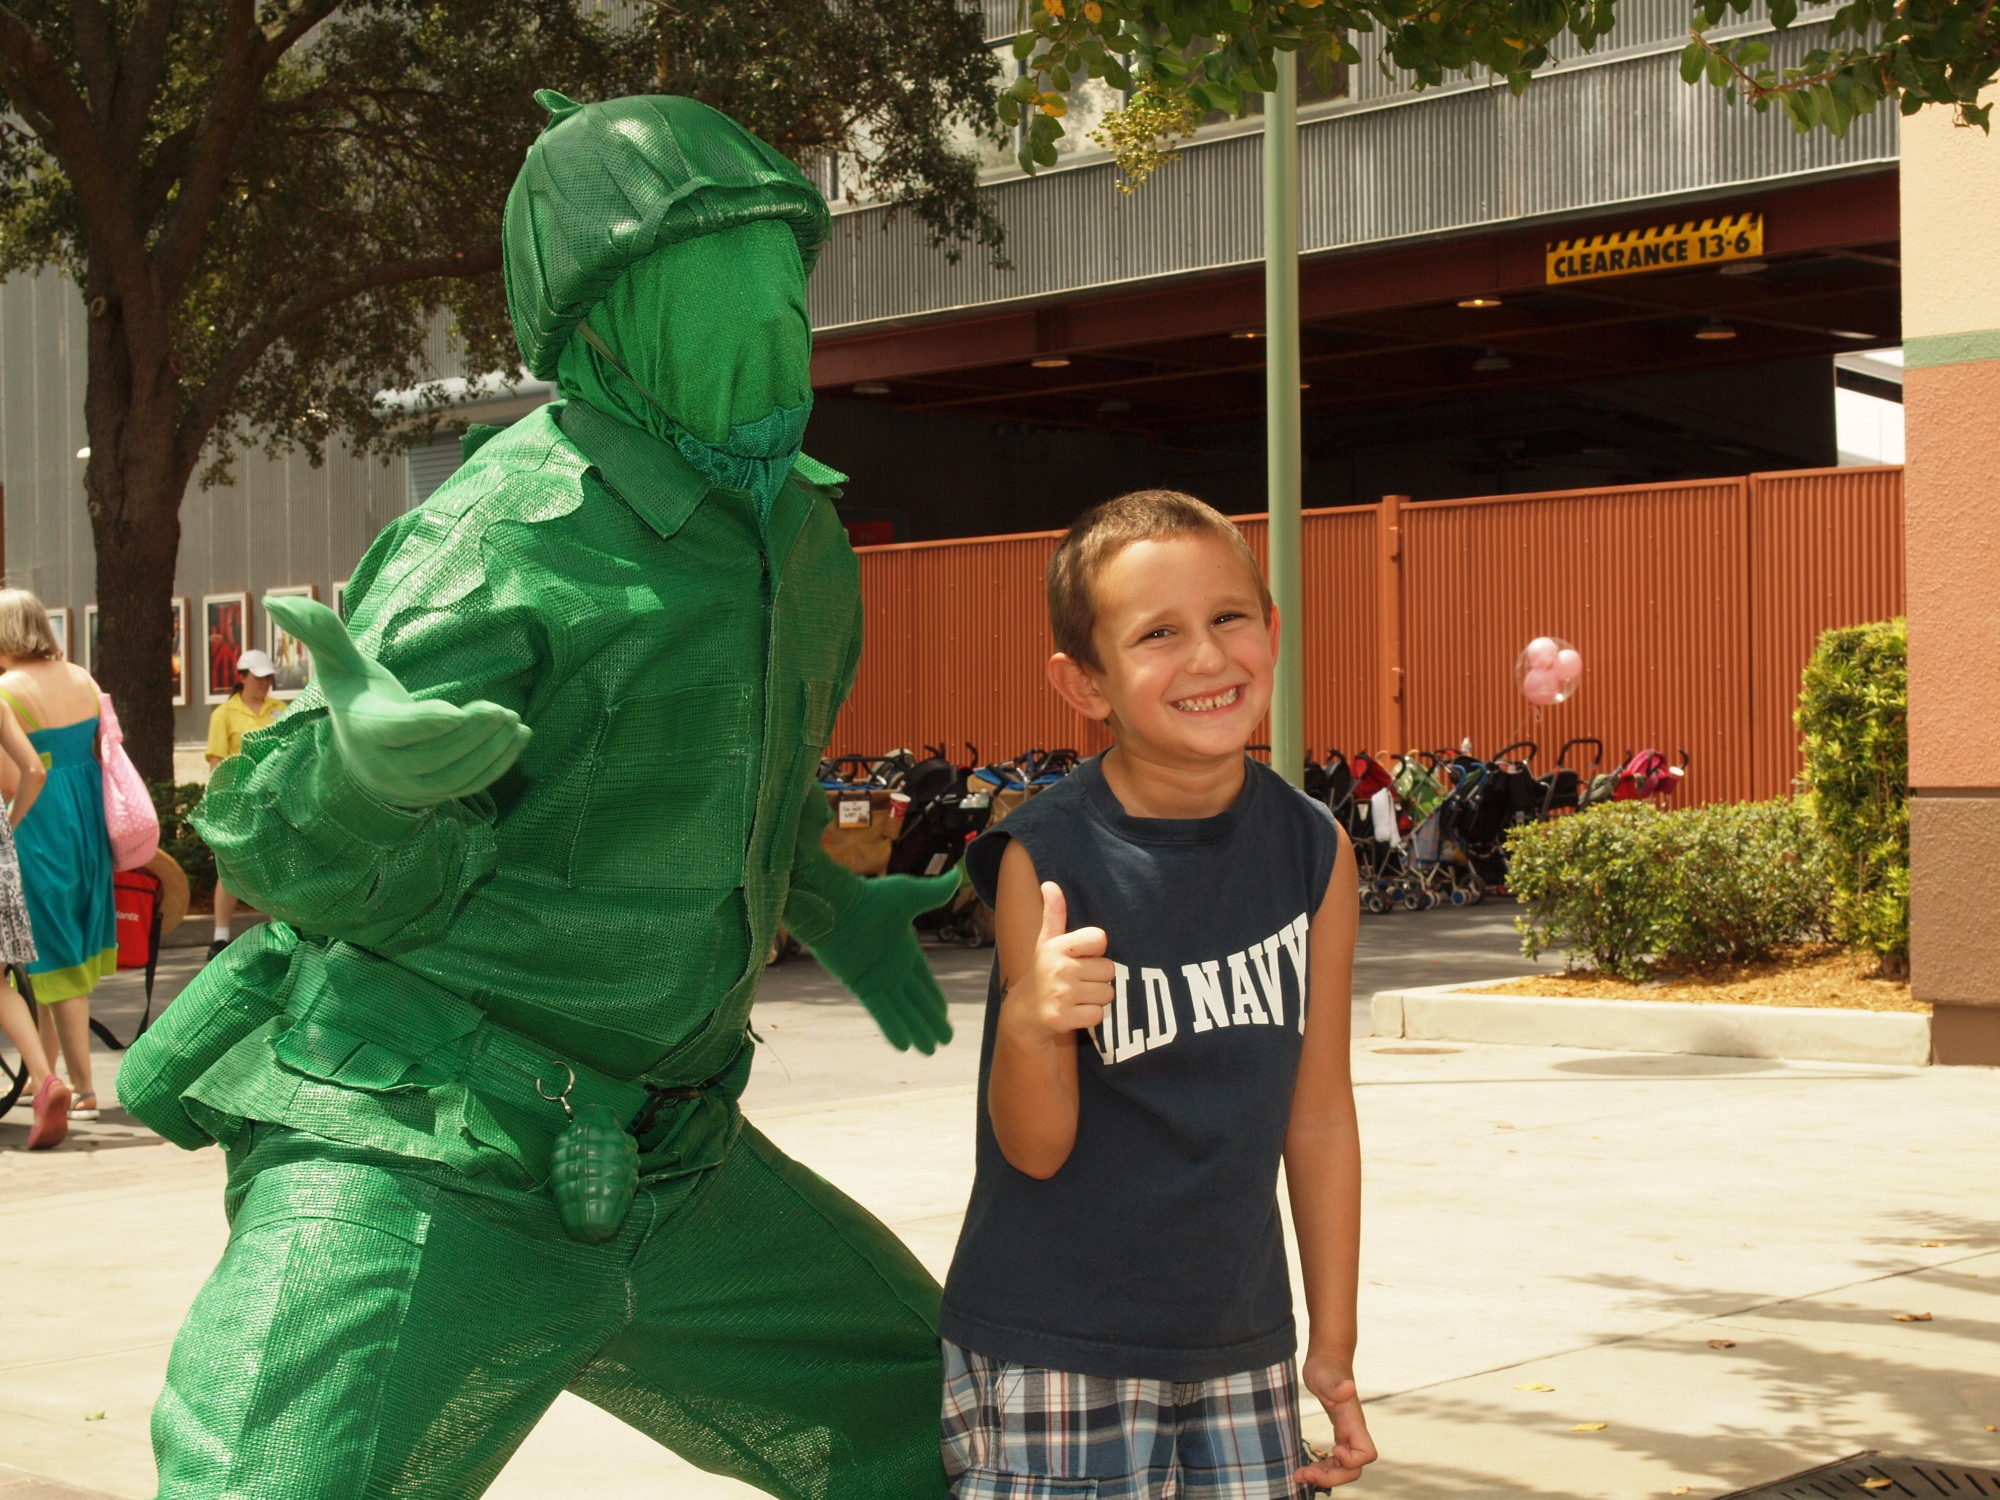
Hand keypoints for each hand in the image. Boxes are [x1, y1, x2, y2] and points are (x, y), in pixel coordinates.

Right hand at [263, 594, 529, 807]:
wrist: (364, 750)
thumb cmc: (356, 697)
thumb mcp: (338, 666)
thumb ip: (319, 632)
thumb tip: (276, 598)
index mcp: (365, 733)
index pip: (398, 731)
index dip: (427, 723)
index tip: (458, 711)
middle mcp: (386, 768)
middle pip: (435, 754)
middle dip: (471, 734)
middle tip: (502, 710)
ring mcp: (413, 788)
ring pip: (457, 774)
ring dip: (490, 749)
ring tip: (513, 721)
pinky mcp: (437, 796)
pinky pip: (472, 785)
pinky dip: (499, 764)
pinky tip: (519, 736)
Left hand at [808, 871, 960, 1053]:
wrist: (832, 905)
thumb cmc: (868, 896)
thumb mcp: (907, 894)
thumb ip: (933, 893)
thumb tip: (957, 875)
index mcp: (904, 949)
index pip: (924, 981)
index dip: (934, 999)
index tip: (944, 1015)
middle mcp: (892, 968)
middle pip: (916, 1001)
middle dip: (930, 1021)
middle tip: (945, 1041)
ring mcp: (877, 979)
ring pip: (902, 1011)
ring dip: (916, 1031)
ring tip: (929, 1052)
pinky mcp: (862, 986)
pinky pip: (882, 1012)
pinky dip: (893, 1028)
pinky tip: (904, 1046)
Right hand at [999, 883, 1114, 1044]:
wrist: (1023, 1015)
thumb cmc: (1042, 974)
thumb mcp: (1046, 943)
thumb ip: (1054, 913)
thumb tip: (1050, 884)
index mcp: (1058, 947)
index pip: (1100, 938)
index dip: (1094, 951)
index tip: (1079, 958)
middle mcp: (1060, 968)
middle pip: (1109, 969)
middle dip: (1098, 978)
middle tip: (1078, 982)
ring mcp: (1061, 995)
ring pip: (1107, 993)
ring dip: (1096, 998)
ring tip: (1076, 997)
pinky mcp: (1063, 1018)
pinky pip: (1099, 1014)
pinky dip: (1090, 1016)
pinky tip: (1074, 1012)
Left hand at [1292, 1356, 1376, 1489]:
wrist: (1328, 1361)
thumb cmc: (1325, 1367)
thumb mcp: (1323, 1375)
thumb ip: (1335, 1385)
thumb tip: (1349, 1387)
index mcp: (1353, 1420)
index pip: (1366, 1453)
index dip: (1351, 1459)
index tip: (1333, 1449)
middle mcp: (1353, 1431)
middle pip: (1354, 1468)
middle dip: (1332, 1477)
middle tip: (1304, 1474)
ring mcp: (1347, 1434)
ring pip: (1345, 1468)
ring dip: (1325, 1477)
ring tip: (1300, 1474)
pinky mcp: (1340, 1435)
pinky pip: (1337, 1461)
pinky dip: (1323, 1469)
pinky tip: (1307, 1467)